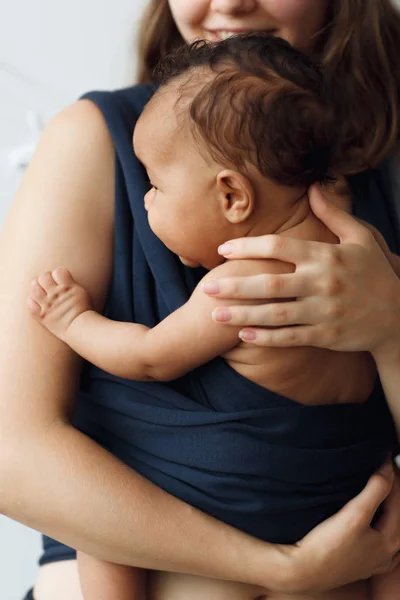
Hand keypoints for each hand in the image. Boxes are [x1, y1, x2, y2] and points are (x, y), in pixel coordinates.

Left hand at [203, 187, 399, 354]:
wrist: (398, 316)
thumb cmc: (375, 272)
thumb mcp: (362, 237)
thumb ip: (334, 213)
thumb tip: (313, 186)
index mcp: (327, 256)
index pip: (279, 247)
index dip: (248, 247)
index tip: (223, 250)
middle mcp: (322, 284)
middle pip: (270, 284)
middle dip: (235, 285)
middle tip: (206, 286)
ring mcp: (323, 312)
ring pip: (275, 314)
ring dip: (242, 315)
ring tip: (214, 314)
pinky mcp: (325, 336)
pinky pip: (290, 338)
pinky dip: (265, 338)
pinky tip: (242, 335)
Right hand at [278, 463, 399, 594]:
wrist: (302, 571)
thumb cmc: (327, 546)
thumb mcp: (354, 514)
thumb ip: (375, 489)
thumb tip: (388, 467)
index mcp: (391, 541)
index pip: (398, 499)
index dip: (392, 476)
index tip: (384, 457)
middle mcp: (387, 553)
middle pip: (397, 514)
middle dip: (392, 489)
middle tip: (382, 468)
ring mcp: (374, 561)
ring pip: (391, 529)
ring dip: (387, 507)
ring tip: (377, 488)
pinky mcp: (359, 563)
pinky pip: (379, 541)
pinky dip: (381, 525)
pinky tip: (371, 520)